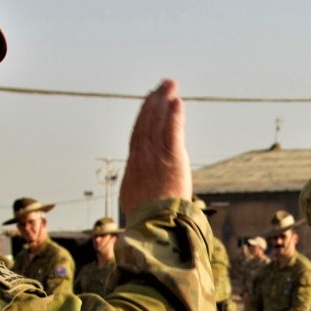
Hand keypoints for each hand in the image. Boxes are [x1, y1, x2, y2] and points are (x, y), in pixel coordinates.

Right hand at [118, 80, 189, 211]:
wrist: (153, 225)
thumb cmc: (146, 218)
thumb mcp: (134, 199)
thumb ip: (137, 186)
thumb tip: (136, 185)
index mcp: (133, 164)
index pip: (138, 132)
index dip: (144, 115)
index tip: (150, 101)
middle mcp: (142, 156)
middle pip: (146, 121)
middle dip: (154, 100)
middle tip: (163, 85)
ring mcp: (156, 156)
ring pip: (158, 122)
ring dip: (164, 101)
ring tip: (170, 85)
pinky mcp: (172, 159)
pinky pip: (172, 132)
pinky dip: (174, 116)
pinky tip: (177, 102)